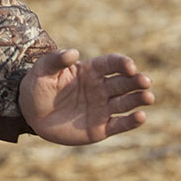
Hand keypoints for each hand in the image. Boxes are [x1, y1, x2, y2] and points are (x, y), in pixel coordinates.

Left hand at [19, 49, 152, 145]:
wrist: (31, 115)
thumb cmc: (37, 88)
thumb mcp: (41, 70)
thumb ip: (56, 60)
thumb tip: (73, 52)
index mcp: (91, 71)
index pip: (112, 64)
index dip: (122, 64)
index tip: (129, 66)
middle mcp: (101, 88)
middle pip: (124, 83)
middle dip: (136, 81)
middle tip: (145, 82)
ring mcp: (102, 108)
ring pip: (125, 102)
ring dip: (138, 99)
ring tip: (149, 98)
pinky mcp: (100, 128)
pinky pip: (119, 124)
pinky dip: (131, 121)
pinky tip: (141, 117)